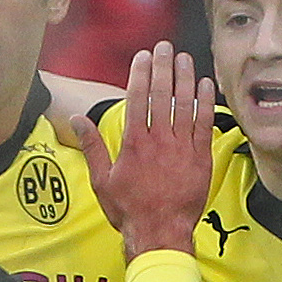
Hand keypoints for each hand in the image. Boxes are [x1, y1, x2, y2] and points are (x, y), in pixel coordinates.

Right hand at [73, 41, 215, 257]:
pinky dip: (205, 102)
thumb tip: (77, 119)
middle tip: (166, 47)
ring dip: (185, 78)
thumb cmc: (129, 210)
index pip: (137, 98)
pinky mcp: (200, 158)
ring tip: (185, 59)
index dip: (141, 73)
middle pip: (162, 95)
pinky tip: (205, 85)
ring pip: (184, 105)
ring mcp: (181, 148)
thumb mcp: (102, 180)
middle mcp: (159, 141)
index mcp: (134, 143)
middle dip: (163, 67)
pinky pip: (204, 124)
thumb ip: (92, 146)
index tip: (143, 56)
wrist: (160, 233)